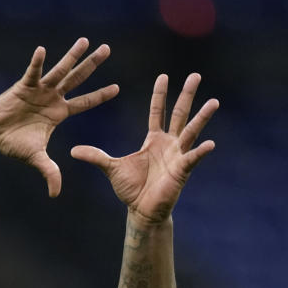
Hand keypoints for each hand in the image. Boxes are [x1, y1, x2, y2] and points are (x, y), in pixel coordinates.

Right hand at [0, 38, 118, 196]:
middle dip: (92, 64)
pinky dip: (37, 63)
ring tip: (85, 40)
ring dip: (72, 55)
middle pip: (78, 78)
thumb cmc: (14, 143)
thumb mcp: (36, 158)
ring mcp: (40, 90)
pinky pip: (32, 73)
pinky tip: (42, 50)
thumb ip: (49, 172)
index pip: (86, 102)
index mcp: (59, 113)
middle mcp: (53, 97)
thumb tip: (56, 194)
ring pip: (60, 70)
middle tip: (107, 48)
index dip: (101, 95)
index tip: (118, 87)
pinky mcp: (23, 86)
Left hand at [71, 73, 217, 224]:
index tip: (163, 76)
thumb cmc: (131, 190)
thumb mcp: (110, 168)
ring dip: (202, 117)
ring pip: (191, 131)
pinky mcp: (181, 171)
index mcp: (154, 140)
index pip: (158, 111)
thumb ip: (95, 156)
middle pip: (179, 114)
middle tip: (196, 75)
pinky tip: (210, 144)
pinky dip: (200, 152)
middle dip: (186, 95)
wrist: (142, 211)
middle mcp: (169, 144)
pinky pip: (192, 159)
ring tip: (214, 101)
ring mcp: (178, 156)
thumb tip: (73, 150)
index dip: (160, 95)